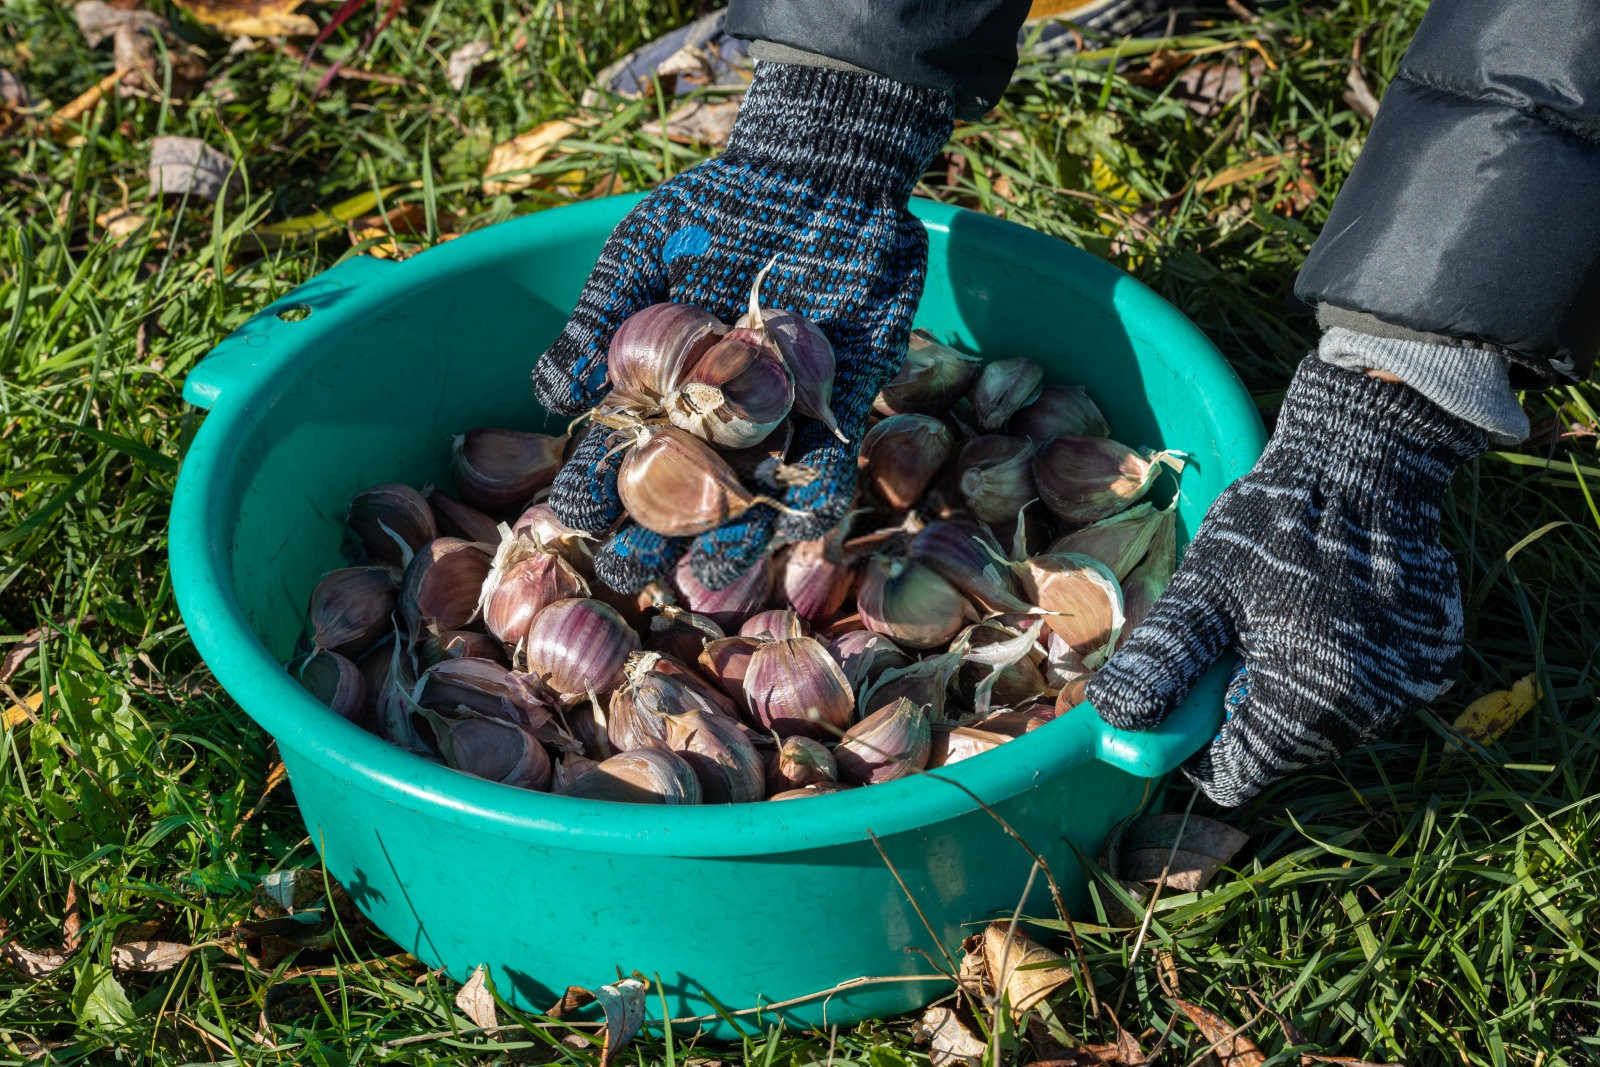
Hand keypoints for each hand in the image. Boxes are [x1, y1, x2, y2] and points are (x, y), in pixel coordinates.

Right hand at [534, 63, 953, 592]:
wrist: (819, 172)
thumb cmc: (717, 210)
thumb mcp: (642, 254)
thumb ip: (596, 321)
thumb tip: (548, 393)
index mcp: (665, 390)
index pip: (620, 451)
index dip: (593, 490)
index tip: (569, 528)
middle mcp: (720, 417)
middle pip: (685, 490)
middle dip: (655, 535)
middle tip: (630, 576)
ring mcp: (783, 416)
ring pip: (754, 490)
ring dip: (734, 537)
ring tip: (709, 578)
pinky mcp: (846, 402)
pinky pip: (833, 456)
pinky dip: (819, 490)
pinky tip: (803, 526)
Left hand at [1087, 357, 1487, 805]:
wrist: (1364, 461)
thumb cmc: (1271, 523)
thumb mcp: (1202, 589)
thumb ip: (1163, 660)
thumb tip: (1118, 717)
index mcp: (1309, 699)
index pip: (1238, 775)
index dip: (1198, 750)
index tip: (1186, 704)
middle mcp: (1373, 710)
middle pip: (1282, 752)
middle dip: (1245, 714)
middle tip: (1231, 645)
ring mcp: (1413, 687)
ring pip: (1324, 725)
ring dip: (1291, 693)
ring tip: (1278, 622)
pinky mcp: (1434, 662)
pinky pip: (1368, 694)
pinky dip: (1337, 671)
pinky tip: (1323, 616)